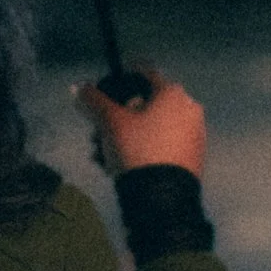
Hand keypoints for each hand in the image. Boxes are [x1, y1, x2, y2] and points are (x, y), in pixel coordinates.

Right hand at [73, 68, 205, 177]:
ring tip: (101, 154)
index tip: (101, 94)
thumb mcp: (110, 122)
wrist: (163, 198)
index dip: (118, 79)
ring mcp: (192, 134)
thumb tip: (78, 87)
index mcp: (173, 92)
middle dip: (115, 117)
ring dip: (123, 137)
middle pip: (144, 104)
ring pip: (150, 127)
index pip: (142, 72)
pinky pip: (160, 145)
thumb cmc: (137, 149)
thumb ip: (93, 100)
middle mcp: (188, 108)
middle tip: (96, 133)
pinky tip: (118, 165)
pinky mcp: (192, 157)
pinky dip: (140, 150)